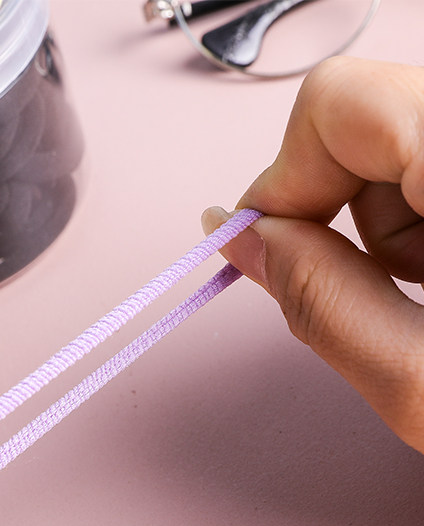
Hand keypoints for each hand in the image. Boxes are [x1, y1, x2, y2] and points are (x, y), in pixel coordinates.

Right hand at [203, 57, 423, 453]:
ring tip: (421, 288)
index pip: (342, 103)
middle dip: (333, 205)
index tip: (273, 244)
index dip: (283, 178)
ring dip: (382, 220)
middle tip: (357, 284)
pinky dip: (420, 213)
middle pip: (366, 115)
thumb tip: (237, 239)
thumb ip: (321, 306)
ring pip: (400, 134)